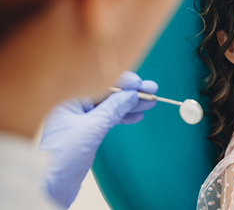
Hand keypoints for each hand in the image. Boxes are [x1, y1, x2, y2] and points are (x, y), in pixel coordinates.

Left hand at [39, 71, 157, 207]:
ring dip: (130, 105)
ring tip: (150, 102)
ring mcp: (80, 117)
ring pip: (110, 106)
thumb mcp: (91, 129)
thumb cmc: (59, 156)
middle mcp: (73, 104)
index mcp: (68, 97)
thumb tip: (131, 94)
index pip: (100, 82)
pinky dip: (123, 117)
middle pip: (108, 93)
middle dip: (131, 93)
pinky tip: (137, 116)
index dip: (123, 82)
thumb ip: (112, 109)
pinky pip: (108, 118)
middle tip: (152, 90)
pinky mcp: (86, 131)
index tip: (141, 84)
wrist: (49, 185)